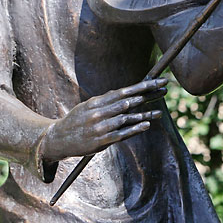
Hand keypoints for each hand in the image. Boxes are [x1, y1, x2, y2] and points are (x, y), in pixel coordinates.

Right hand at [39, 78, 166, 161]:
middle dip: (148, 94)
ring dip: (144, 113)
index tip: (157, 81)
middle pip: (128, 101)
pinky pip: (122, 133)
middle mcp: (99, 112)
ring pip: (126, 117)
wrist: (57, 139)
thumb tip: (123, 94)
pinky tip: (146, 125)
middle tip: (164, 88)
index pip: (124, 91)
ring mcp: (100, 126)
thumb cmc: (76, 121)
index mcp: (97, 101)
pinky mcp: (101, 141)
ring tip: (159, 111)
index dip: (142, 86)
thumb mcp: (87, 106)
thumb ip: (105, 101)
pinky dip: (135, 128)